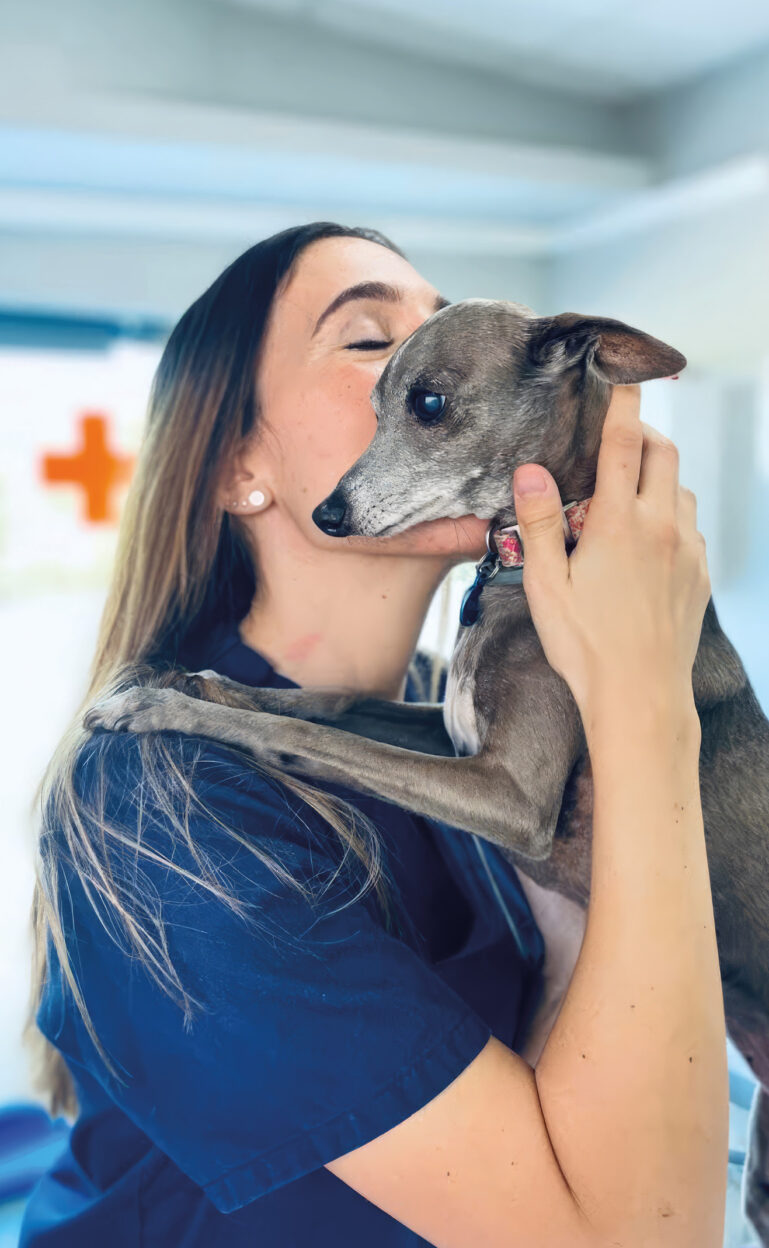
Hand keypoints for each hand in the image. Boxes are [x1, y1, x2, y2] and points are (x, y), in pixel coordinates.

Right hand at [510, 384, 710, 720]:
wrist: (640, 697)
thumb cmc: (586, 646)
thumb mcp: (545, 585)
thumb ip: (540, 523)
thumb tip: (530, 471)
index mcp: (620, 524)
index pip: (624, 444)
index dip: (623, 402)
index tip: (623, 374)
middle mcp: (662, 528)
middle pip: (664, 454)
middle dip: (644, 434)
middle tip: (617, 438)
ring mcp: (688, 551)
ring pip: (681, 490)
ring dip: (659, 478)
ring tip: (628, 496)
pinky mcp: (700, 576)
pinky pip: (691, 528)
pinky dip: (671, 516)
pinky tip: (647, 541)